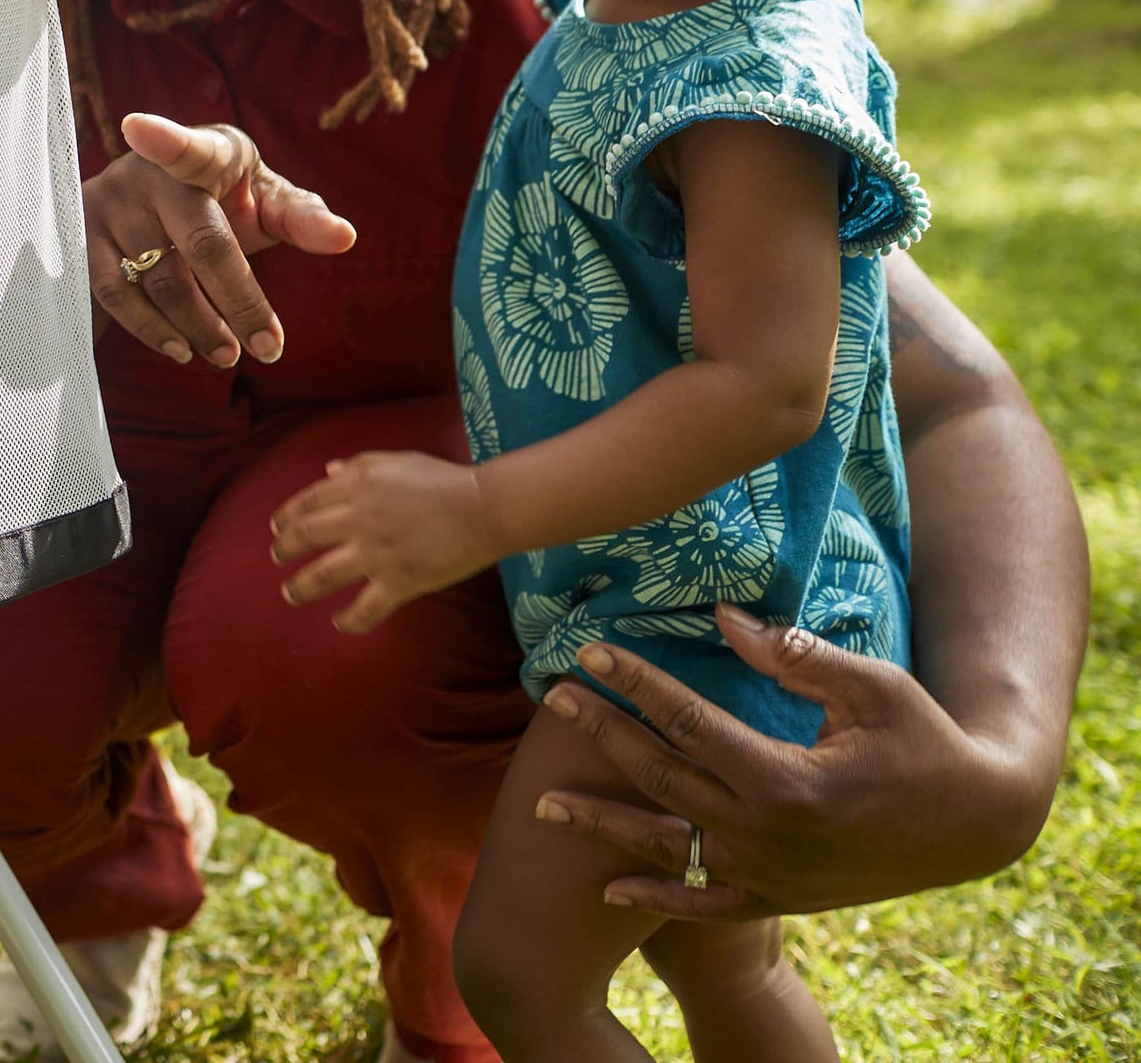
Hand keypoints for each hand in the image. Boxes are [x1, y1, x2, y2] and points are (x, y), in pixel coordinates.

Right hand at [85, 114, 354, 367]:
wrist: (146, 209)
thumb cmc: (222, 203)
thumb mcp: (264, 202)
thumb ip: (302, 216)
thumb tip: (345, 237)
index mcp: (205, 152)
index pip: (188, 147)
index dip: (164, 138)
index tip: (139, 128)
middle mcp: (150, 171)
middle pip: (201, 240)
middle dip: (240, 300)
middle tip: (268, 348)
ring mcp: (111, 203)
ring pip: (161, 276)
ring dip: (200, 325)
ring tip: (228, 355)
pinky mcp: (84, 238)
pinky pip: (118, 293)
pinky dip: (153, 329)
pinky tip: (181, 349)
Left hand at [269, 450, 498, 633]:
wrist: (482, 508)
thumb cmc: (442, 479)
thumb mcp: (396, 460)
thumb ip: (358, 465)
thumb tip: (327, 471)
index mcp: (359, 485)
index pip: (310, 501)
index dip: (288, 515)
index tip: (277, 528)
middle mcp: (360, 518)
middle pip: (307, 535)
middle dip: (285, 549)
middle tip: (276, 558)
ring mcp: (377, 552)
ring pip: (325, 574)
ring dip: (302, 586)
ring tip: (290, 593)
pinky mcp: (399, 582)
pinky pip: (366, 608)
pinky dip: (349, 620)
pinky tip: (339, 623)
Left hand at [534, 603, 1053, 919]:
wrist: (976, 824)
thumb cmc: (924, 739)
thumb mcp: (872, 686)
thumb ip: (794, 655)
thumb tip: (723, 615)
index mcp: (787, 781)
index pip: (689, 723)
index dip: (636, 684)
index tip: (590, 652)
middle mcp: (768, 835)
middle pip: (662, 777)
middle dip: (603, 734)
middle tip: (552, 697)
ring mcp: (770, 875)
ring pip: (667, 845)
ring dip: (602, 822)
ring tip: (542, 803)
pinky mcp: (780, 898)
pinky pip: (704, 903)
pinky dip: (654, 897)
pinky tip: (606, 889)